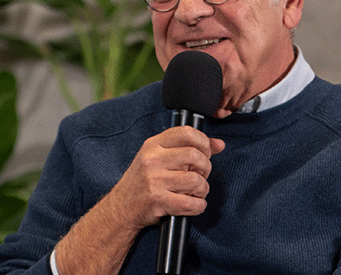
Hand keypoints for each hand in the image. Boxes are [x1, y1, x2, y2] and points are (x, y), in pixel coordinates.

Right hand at [55, 127, 223, 274]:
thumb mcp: (161, 156)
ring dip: (203, 189)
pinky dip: (198, 206)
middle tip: (201, 174)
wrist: (121, 207)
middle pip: (195, 156)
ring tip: (196, 191)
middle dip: (206, 167)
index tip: (206, 152)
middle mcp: (153, 159)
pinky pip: (189, 203)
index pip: (187, 133)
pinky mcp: (157, 201)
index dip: (203, 142)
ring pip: (195, 180)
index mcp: (154, 144)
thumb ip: (189, 147)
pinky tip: (194, 204)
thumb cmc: (144, 179)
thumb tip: (219, 144)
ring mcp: (154, 180)